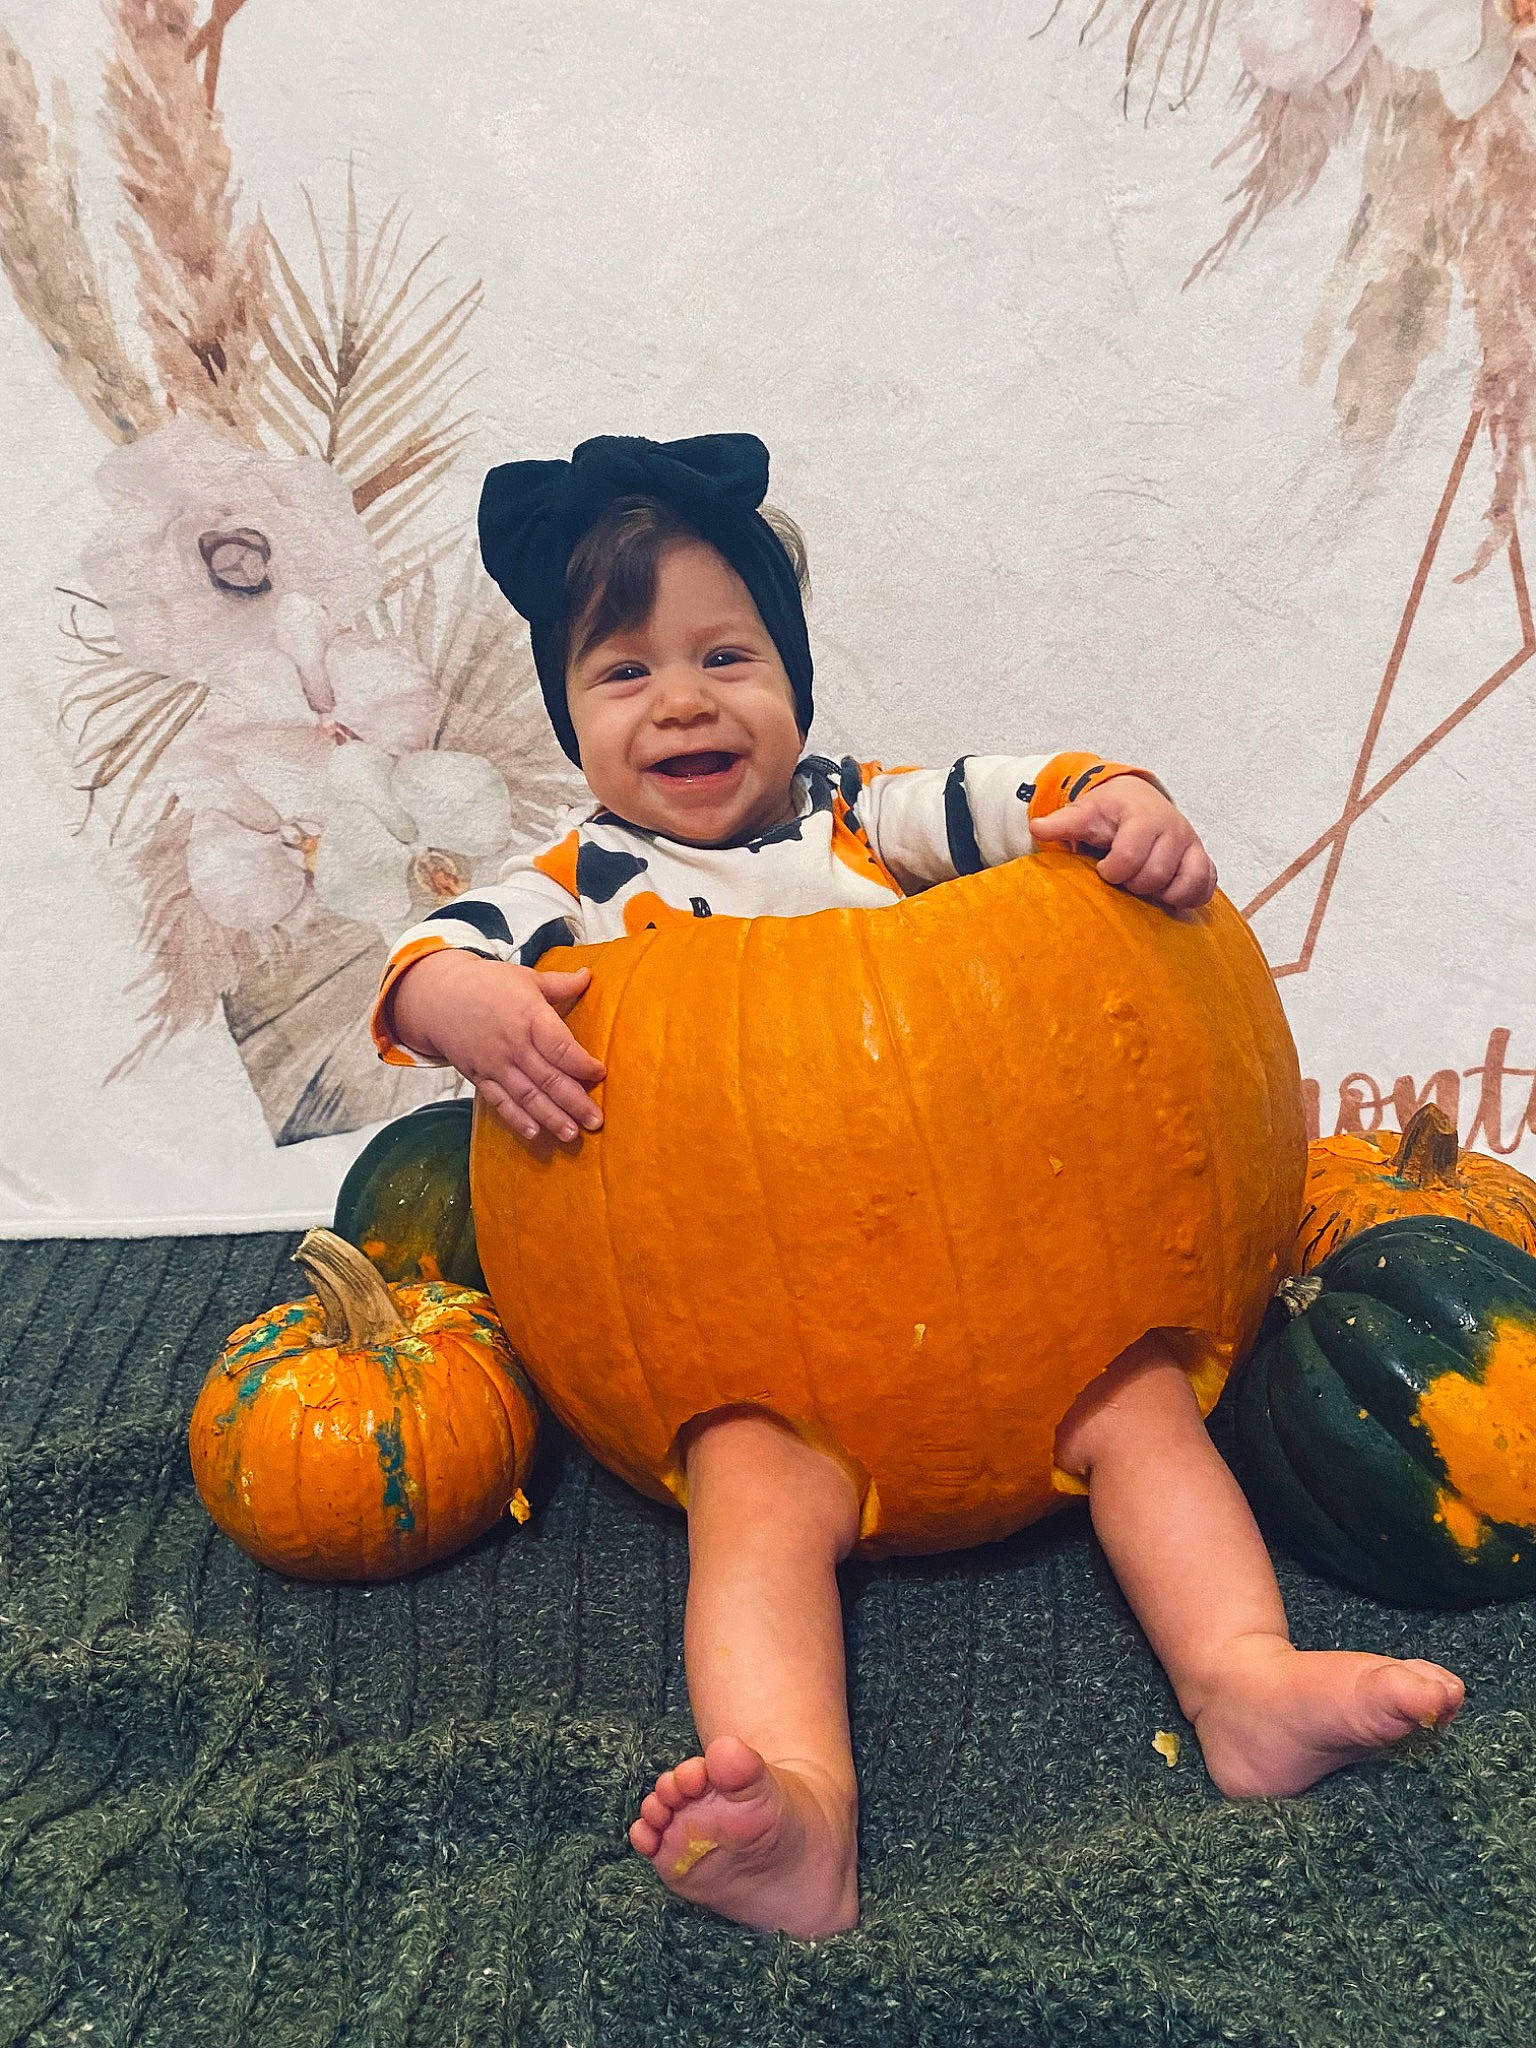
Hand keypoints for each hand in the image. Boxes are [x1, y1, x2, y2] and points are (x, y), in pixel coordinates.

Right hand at [386, 949, 605, 1142]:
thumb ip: (560, 984)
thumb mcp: (525, 978)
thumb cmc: (486, 984)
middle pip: (548, 1078)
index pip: (561, 1047)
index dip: (582, 1064)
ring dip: (550, 1117)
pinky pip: (499, 1101)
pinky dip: (516, 1119)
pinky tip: (533, 1133)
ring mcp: (495, 1064)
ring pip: (527, 1096)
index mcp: (529, 1017)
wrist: (438, 996)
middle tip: (596, 1121)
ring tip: (571, 1134)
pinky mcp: (479, 1077)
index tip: (600, 1074)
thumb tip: (588, 975)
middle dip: (574, 1102)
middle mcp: (513, 1044)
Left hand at [1029, 776, 1216, 909]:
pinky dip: (1188, 896)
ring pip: (1186, 884)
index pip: (1130, 856)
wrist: (1138, 800)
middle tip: (1123, 878)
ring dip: (1161, 894)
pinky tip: (1167, 895)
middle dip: (1133, 884)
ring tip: (1143, 886)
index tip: (1104, 869)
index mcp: (1144, 817)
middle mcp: (1174, 829)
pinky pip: (1206, 888)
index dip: (1112, 871)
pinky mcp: (1203, 860)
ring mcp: (1192, 845)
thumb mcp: (1085, 814)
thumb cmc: (1110, 812)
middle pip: (1155, 875)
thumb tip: (1036, 826)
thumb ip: (1063, 823)